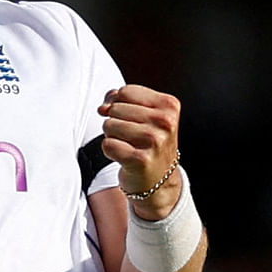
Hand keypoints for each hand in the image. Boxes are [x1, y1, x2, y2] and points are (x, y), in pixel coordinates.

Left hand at [98, 84, 181, 218]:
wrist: (159, 180)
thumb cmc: (148, 142)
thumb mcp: (143, 114)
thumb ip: (120, 100)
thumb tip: (103, 107)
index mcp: (169, 105)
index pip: (125, 91)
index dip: (117, 103)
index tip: (127, 116)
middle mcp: (165, 122)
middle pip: (115, 108)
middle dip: (116, 121)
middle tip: (132, 136)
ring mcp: (154, 141)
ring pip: (109, 125)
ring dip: (113, 136)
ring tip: (129, 145)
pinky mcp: (141, 160)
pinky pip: (107, 145)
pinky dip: (110, 151)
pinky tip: (125, 156)